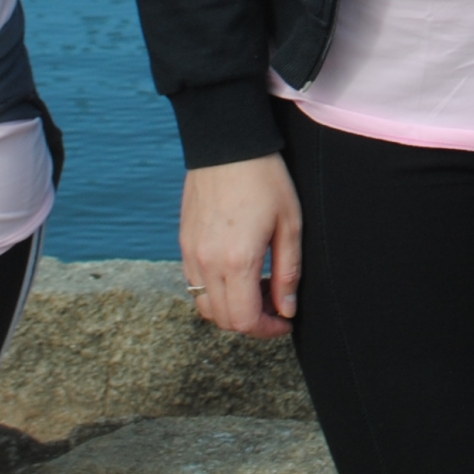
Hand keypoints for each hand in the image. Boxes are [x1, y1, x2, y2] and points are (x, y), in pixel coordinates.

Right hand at [180, 155, 301, 338]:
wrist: (227, 143)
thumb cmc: (265, 178)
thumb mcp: (290, 224)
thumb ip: (288, 272)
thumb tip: (287, 309)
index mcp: (236, 260)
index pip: (244, 320)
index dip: (267, 330)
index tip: (285, 320)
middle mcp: (207, 262)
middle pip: (223, 320)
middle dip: (252, 322)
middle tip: (276, 304)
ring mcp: (190, 253)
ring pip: (205, 305)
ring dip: (232, 308)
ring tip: (258, 286)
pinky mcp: (184, 243)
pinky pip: (195, 284)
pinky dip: (215, 291)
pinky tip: (237, 271)